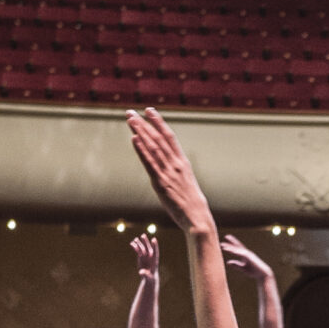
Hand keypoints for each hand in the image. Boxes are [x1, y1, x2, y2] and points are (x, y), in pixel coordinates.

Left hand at [126, 109, 213, 236]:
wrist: (197, 217)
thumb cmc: (191, 202)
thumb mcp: (186, 181)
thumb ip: (176, 171)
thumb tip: (168, 165)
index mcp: (183, 162)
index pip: (170, 136)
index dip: (159, 122)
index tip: (149, 110)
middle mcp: (176, 164)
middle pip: (158, 138)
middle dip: (144, 124)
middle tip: (131, 112)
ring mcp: (168, 173)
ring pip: (153, 147)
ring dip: (141, 132)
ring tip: (131, 120)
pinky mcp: (161, 183)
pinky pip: (150, 163)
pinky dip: (141, 150)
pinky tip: (134, 139)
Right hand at [130, 231, 159, 278]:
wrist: (148, 277)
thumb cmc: (150, 278)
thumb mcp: (149, 277)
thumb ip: (146, 274)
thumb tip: (141, 272)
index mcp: (154, 261)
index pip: (155, 252)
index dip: (154, 246)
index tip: (153, 239)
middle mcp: (150, 257)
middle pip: (148, 248)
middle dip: (146, 242)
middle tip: (143, 235)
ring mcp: (145, 256)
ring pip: (142, 248)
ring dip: (139, 243)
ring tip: (136, 239)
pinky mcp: (141, 257)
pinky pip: (138, 250)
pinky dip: (135, 247)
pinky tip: (131, 243)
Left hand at [221, 236, 272, 282]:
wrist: (263, 274)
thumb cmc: (254, 271)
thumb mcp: (243, 268)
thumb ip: (236, 265)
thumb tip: (227, 262)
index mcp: (245, 256)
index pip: (237, 248)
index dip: (231, 244)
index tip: (224, 242)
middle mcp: (247, 253)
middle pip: (238, 246)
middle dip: (231, 242)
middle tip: (226, 236)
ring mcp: (249, 255)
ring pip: (239, 250)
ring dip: (232, 248)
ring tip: (224, 247)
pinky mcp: (250, 258)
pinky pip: (243, 254)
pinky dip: (237, 252)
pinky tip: (232, 251)